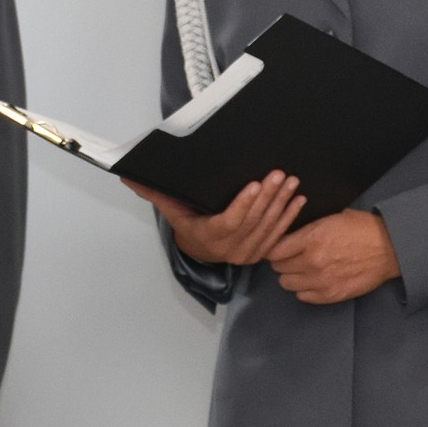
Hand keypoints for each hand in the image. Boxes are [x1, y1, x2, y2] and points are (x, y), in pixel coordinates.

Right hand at [128, 172, 303, 265]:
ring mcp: (249, 252)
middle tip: (280, 174)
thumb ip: (156, 193)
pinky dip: (290, 217)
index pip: (231, 221)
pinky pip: (279, 234)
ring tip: (291, 181)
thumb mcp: (173, 211)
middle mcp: (231, 248)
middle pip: (254, 221)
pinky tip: (299, 199)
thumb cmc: (190, 225)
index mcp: (211, 237)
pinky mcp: (262, 252)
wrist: (202, 251)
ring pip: (269, 226)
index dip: (245, 203)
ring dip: (282, 203)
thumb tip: (129, 176)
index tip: (255, 184)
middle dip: (269, 197)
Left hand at [268, 209, 401, 304]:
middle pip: (279, 268)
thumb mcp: (332, 218)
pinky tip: (313, 280)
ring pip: (287, 284)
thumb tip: (288, 234)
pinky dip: (304, 289)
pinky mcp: (331, 295)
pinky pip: (303, 296)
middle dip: (282, 262)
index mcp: (311, 238)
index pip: (275, 250)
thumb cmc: (363, 229)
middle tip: (291, 258)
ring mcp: (321, 281)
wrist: (389, 248)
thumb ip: (308, 229)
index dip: (274, 248)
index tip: (278, 248)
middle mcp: (312, 262)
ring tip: (301, 270)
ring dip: (292, 276)